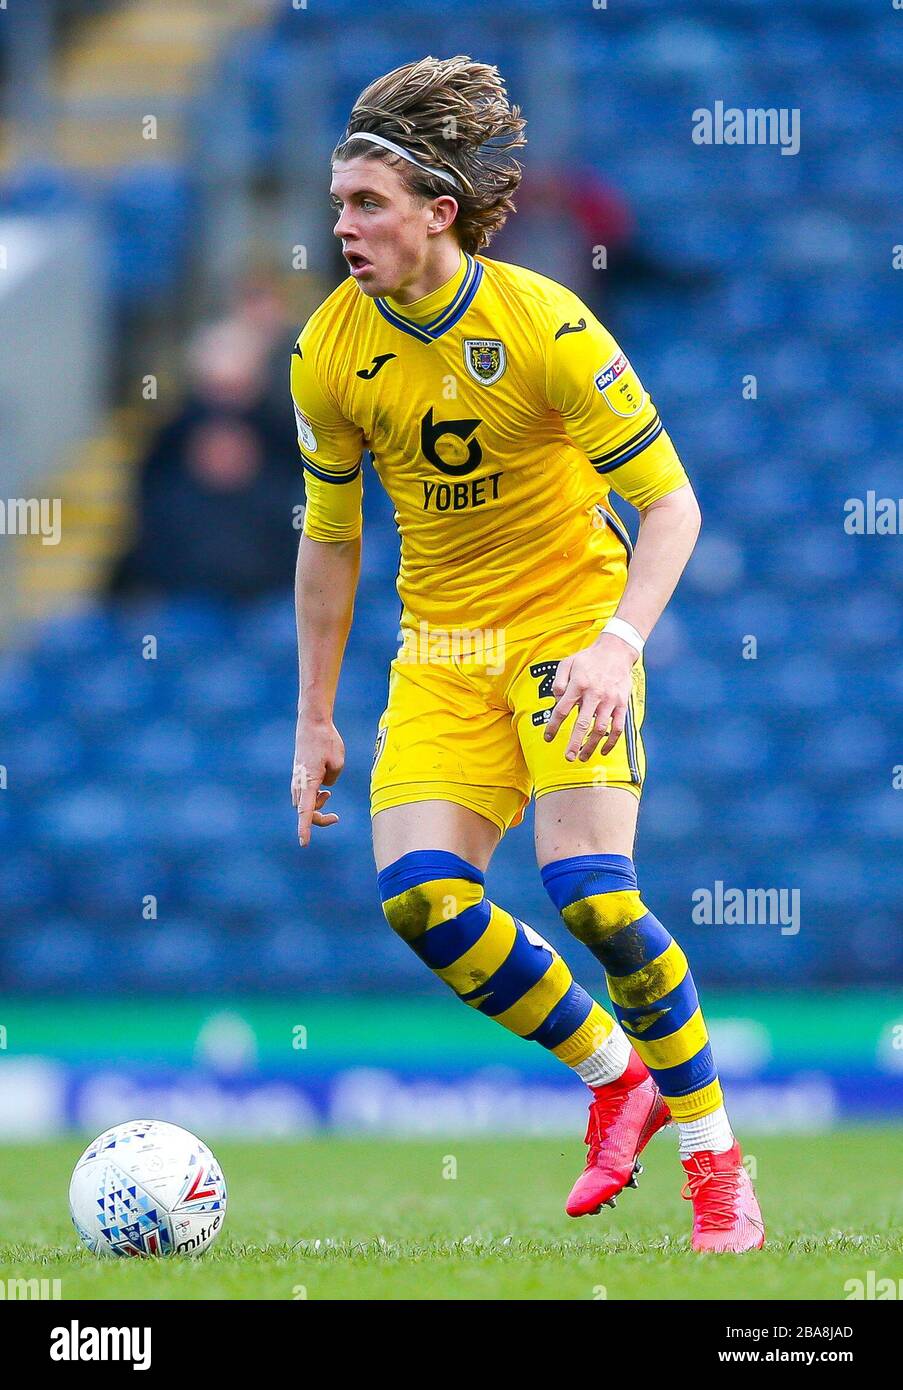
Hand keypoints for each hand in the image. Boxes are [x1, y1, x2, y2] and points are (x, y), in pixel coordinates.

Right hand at [291, 715, 344, 846]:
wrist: (312, 723)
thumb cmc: (326, 741)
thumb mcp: (338, 761)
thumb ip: (333, 778)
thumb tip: (325, 786)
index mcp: (308, 781)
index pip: (306, 810)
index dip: (305, 828)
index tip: (304, 843)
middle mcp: (298, 782)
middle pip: (305, 811)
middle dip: (319, 818)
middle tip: (336, 818)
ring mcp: (296, 779)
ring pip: (303, 803)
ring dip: (316, 806)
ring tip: (328, 796)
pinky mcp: (298, 775)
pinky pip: (303, 794)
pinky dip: (313, 797)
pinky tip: (324, 790)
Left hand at [543, 633, 636, 761]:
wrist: (616, 651)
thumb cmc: (588, 659)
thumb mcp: (567, 663)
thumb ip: (558, 682)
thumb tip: (555, 701)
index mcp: (578, 684)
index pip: (562, 710)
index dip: (553, 726)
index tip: (548, 738)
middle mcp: (594, 694)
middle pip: (582, 724)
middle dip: (574, 743)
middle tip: (568, 757)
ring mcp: (610, 700)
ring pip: (600, 729)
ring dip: (591, 746)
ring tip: (583, 757)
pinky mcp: (622, 704)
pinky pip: (618, 727)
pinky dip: (611, 741)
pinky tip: (604, 750)